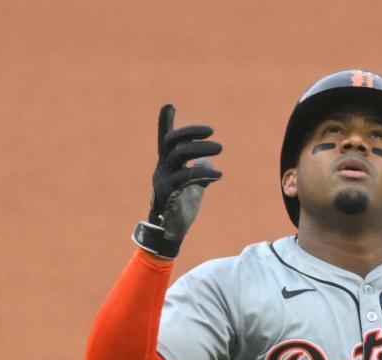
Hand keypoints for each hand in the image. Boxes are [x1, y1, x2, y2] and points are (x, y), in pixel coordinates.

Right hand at [133, 104, 221, 258]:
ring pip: (179, 155)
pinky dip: (203, 173)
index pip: (166, 139)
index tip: (170, 106)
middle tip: (213, 133)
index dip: (166, 122)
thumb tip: (209, 161)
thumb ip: (199, 169)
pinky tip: (218, 175)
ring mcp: (164, 179)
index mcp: (168, 164)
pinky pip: (185, 177)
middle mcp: (163, 168)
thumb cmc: (181, 206)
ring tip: (219, 149)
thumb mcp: (192, 185)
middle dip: (192, 132)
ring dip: (201, 149)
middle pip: (174, 142)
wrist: (170, 231)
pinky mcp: (169, 193)